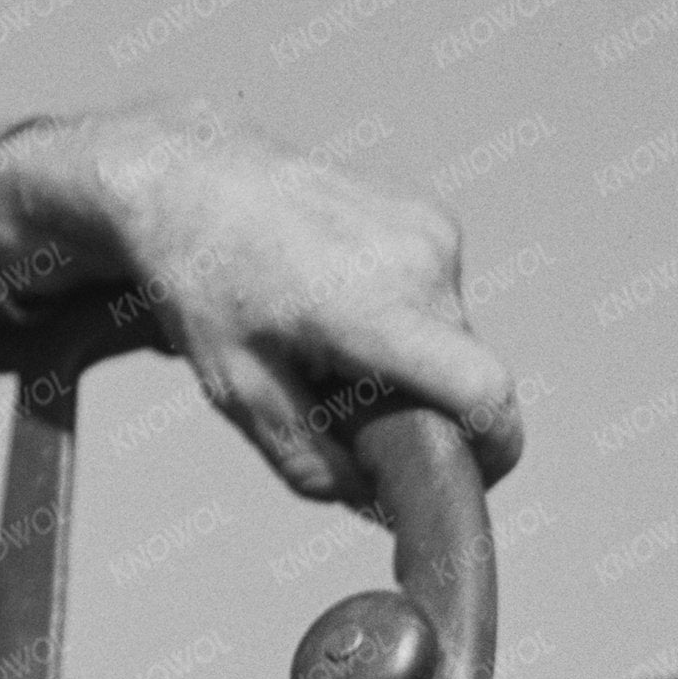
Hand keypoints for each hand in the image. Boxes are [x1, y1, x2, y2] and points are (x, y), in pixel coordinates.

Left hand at [13, 101, 526, 510]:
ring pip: (450, 338)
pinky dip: (401, 317)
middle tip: (343, 404)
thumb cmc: (201, 284)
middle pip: (462, 374)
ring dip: (406, 360)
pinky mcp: (430, 214)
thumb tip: (373, 500)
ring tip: (323, 339)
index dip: (491, 453)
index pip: (485, 393)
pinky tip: (333, 299)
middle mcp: (420, 260)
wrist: (186, 178)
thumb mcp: (238, 391)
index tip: (462, 477)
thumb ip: (311, 460)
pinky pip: (437, 296)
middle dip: (422, 407)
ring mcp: (431, 229)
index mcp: (374, 305)